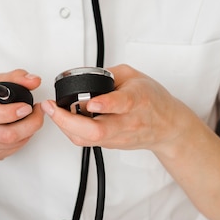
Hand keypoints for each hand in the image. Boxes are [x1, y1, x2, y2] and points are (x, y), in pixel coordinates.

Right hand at [0, 69, 44, 160]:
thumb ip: (16, 78)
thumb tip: (33, 81)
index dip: (10, 113)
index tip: (27, 107)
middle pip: (5, 135)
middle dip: (30, 125)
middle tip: (38, 113)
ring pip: (11, 145)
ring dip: (28, 132)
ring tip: (30, 120)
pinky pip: (11, 151)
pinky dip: (22, 140)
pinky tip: (21, 130)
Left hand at [41, 64, 193, 156]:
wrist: (168, 127)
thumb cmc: (153, 101)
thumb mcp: (135, 76)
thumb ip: (110, 74)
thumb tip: (85, 75)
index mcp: (138, 100)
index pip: (122, 104)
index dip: (105, 105)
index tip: (91, 103)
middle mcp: (128, 122)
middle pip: (97, 131)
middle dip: (69, 121)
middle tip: (52, 107)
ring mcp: (119, 137)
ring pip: (88, 139)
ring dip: (65, 126)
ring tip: (51, 110)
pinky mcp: (111, 145)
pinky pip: (85, 141)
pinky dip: (70, 130)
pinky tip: (62, 119)